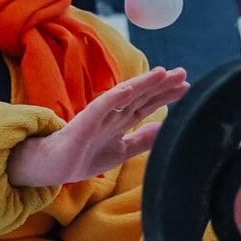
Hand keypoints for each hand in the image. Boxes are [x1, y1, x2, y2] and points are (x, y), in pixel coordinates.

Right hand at [6, 67, 189, 187]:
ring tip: (162, 73)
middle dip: (161, 84)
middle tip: (182, 72)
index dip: (166, 94)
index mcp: (121, 120)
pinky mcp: (84, 124)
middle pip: (141, 96)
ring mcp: (99, 117)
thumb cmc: (85, 156)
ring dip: (143, 84)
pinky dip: (114, 97)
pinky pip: (100, 107)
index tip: (186, 86)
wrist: (54, 167)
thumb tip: (166, 129)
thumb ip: (142, 140)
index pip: (148, 103)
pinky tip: (128, 88)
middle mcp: (113, 114)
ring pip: (124, 96)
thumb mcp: (122, 150)